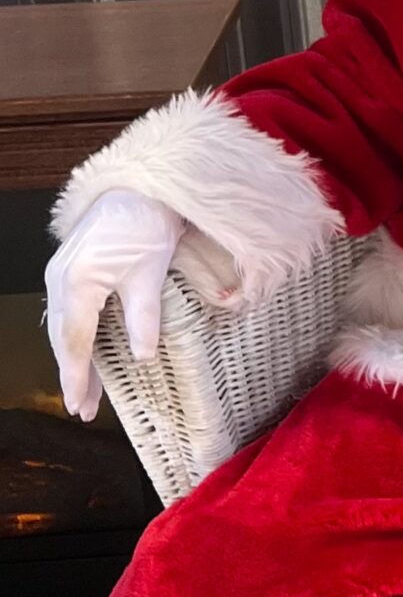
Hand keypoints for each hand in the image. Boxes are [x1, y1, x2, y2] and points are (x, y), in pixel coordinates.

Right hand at [45, 191, 185, 420]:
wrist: (140, 188)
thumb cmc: (146, 225)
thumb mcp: (149, 274)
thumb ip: (143, 318)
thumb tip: (143, 358)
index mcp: (78, 282)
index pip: (75, 341)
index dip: (77, 376)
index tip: (79, 406)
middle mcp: (59, 279)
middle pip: (63, 338)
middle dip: (73, 374)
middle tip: (83, 408)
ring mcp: (60, 272)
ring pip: (63, 326)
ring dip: (74, 357)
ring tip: (85, 390)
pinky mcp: (69, 268)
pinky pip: (68, 311)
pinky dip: (76, 336)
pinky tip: (86, 352)